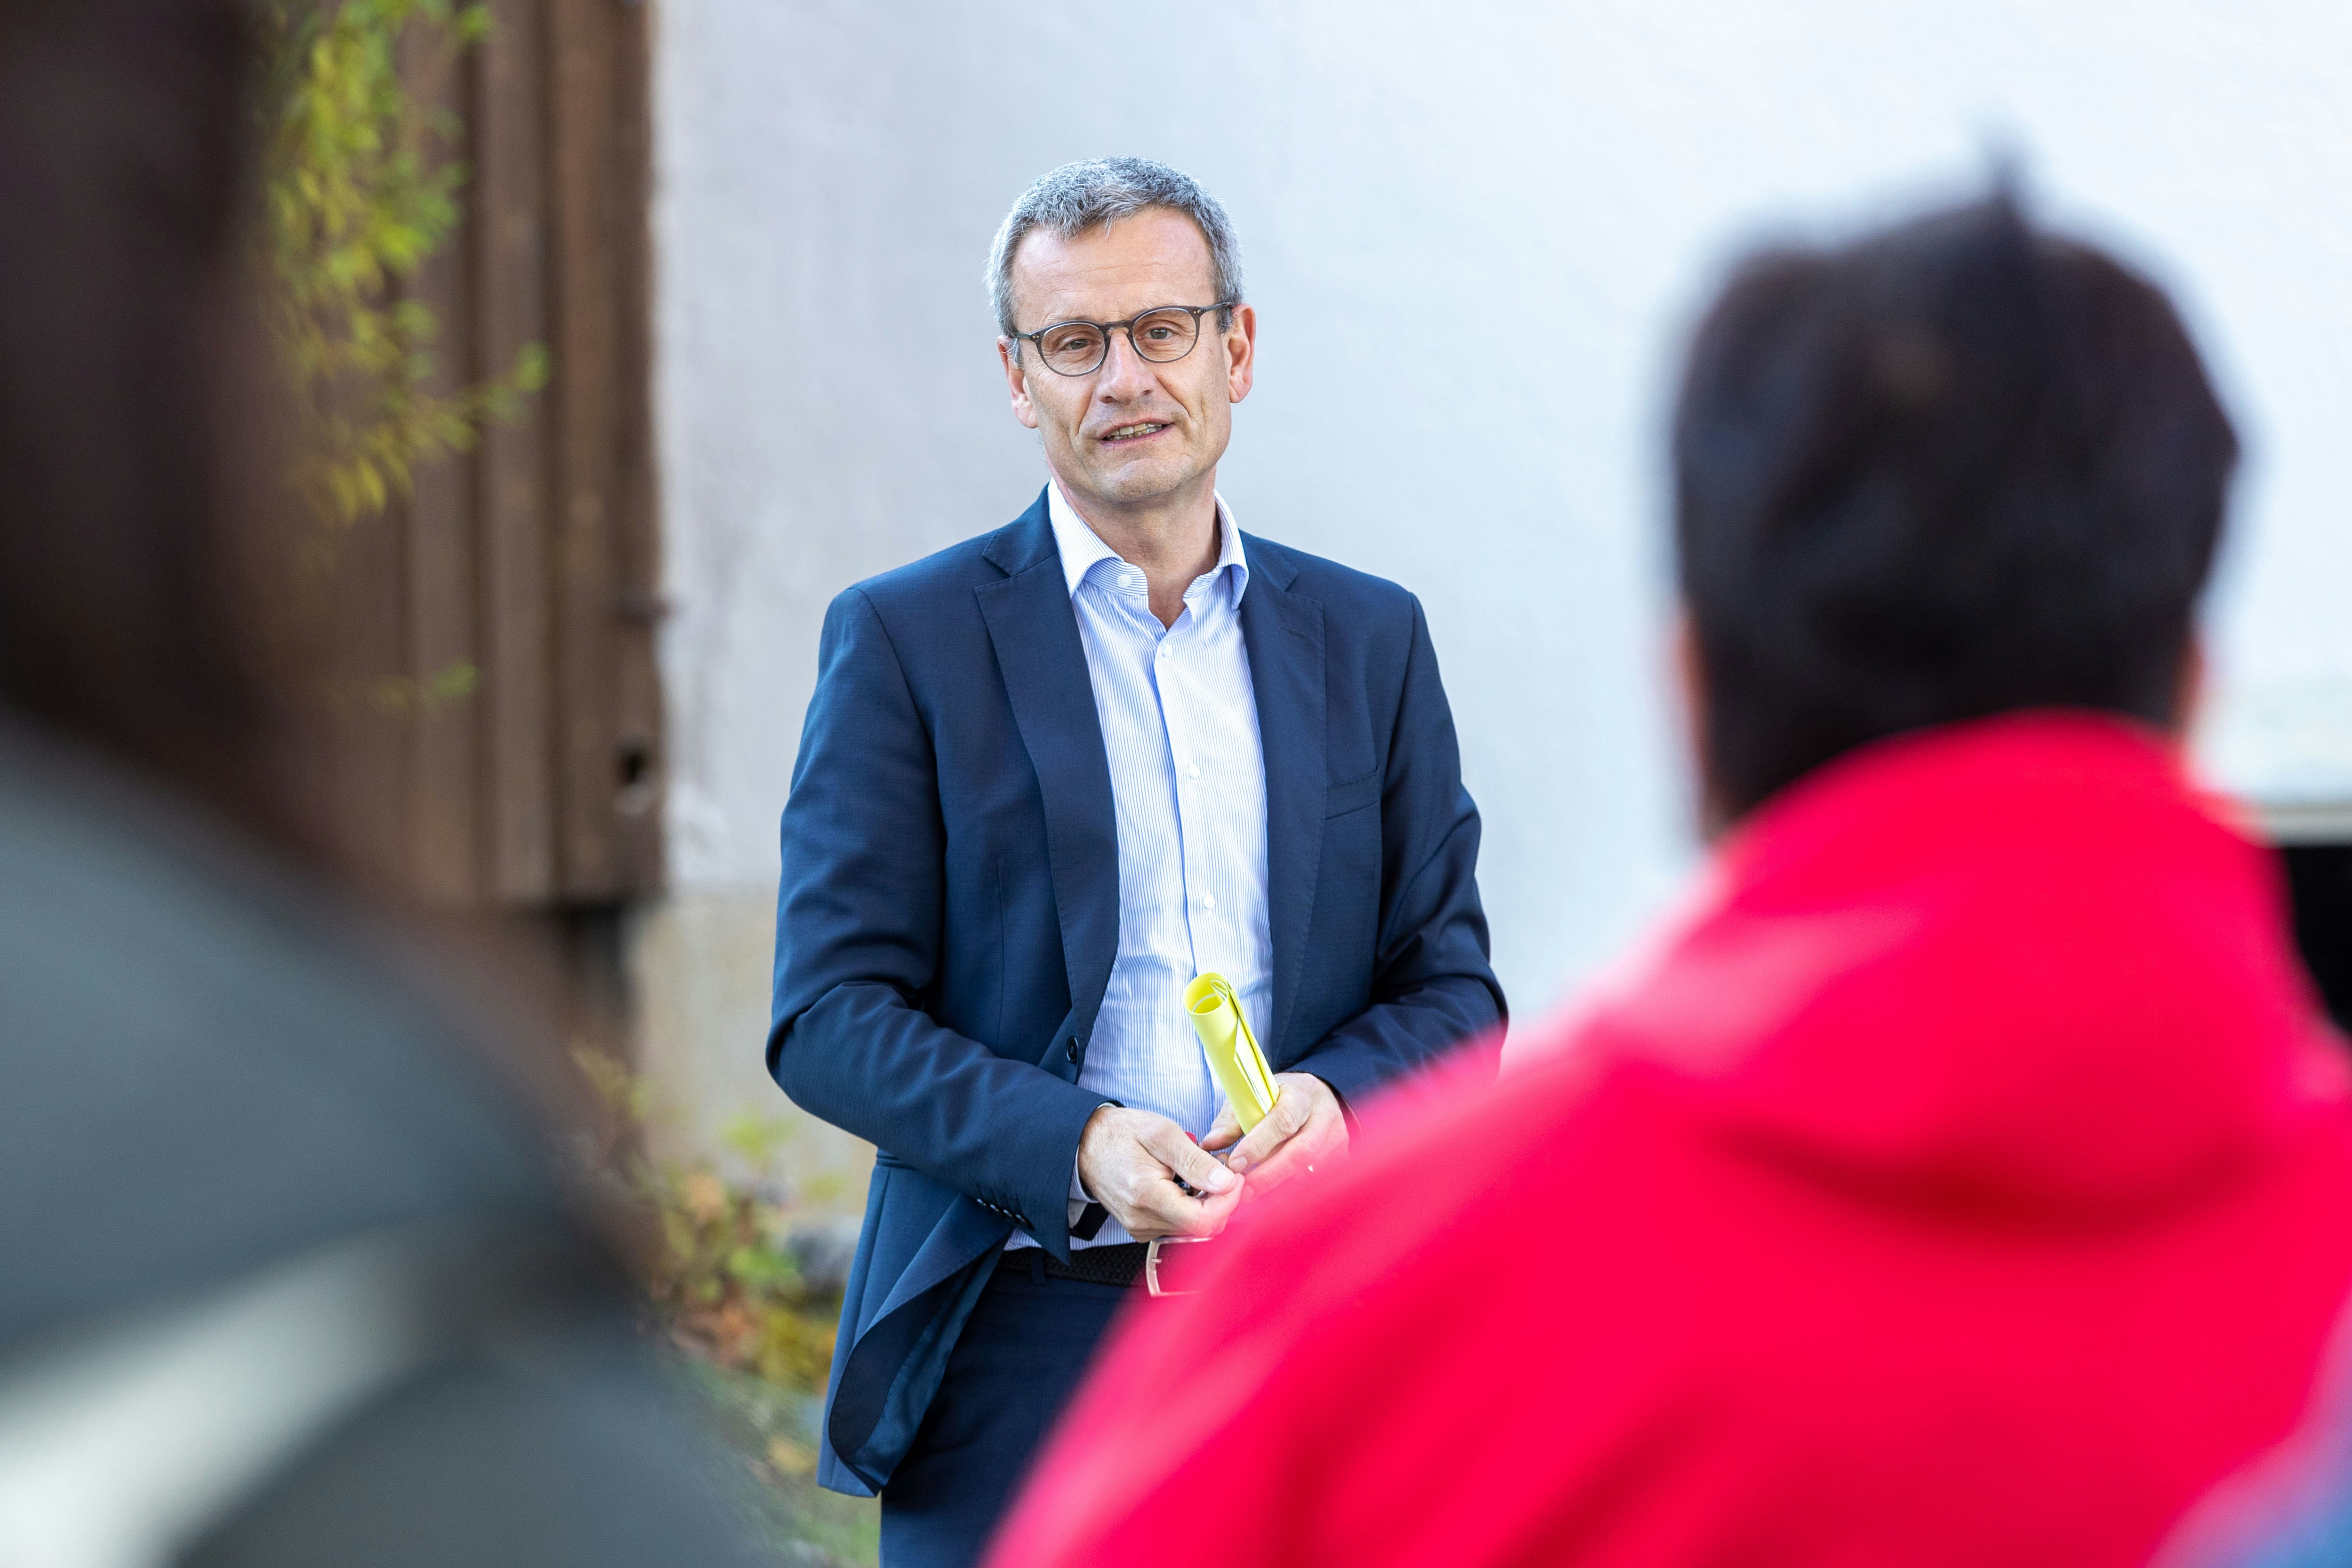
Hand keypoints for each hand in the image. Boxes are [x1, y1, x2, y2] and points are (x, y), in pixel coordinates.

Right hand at [1076, 1106, 1243, 1240]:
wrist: (1087, 1144)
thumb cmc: (1123, 1134)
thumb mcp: (1163, 1135)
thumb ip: (1195, 1161)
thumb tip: (1226, 1183)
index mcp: (1147, 1196)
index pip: (1203, 1220)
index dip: (1228, 1201)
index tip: (1234, 1176)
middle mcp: (1142, 1221)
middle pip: (1201, 1228)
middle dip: (1221, 1200)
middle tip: (1221, 1169)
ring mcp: (1140, 1228)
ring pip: (1192, 1229)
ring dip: (1207, 1203)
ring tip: (1202, 1172)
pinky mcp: (1141, 1229)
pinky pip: (1178, 1227)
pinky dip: (1191, 1208)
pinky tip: (1187, 1185)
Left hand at [1201, 1073, 1347, 1198]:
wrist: (1320, 1096)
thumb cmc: (1282, 1097)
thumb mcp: (1257, 1095)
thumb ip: (1233, 1119)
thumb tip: (1210, 1143)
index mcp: (1301, 1095)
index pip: (1283, 1120)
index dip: (1259, 1144)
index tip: (1235, 1163)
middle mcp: (1324, 1118)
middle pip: (1301, 1152)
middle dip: (1269, 1175)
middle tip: (1242, 1190)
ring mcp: (1336, 1141)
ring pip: (1309, 1171)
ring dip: (1278, 1186)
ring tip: (1250, 1194)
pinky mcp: (1341, 1159)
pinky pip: (1316, 1181)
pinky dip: (1293, 1190)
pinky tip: (1273, 1195)